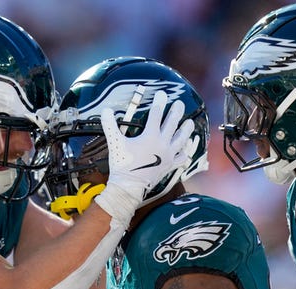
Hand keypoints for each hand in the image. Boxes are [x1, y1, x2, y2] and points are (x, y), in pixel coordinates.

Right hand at [94, 90, 194, 226]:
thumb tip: (105, 110)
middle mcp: (162, 144)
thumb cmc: (122, 164)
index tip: (161, 93)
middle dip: (176, 112)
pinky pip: (180, 159)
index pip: (156, 114)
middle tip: (180, 103)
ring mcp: (167, 156)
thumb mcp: (115, 143)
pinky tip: (187, 150)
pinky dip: (184, 154)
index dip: (159, 102)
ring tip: (190, 123)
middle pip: (172, 124)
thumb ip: (110, 125)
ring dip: (186, 131)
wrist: (129, 187)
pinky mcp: (169, 167)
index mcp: (150, 136)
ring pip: (180, 140)